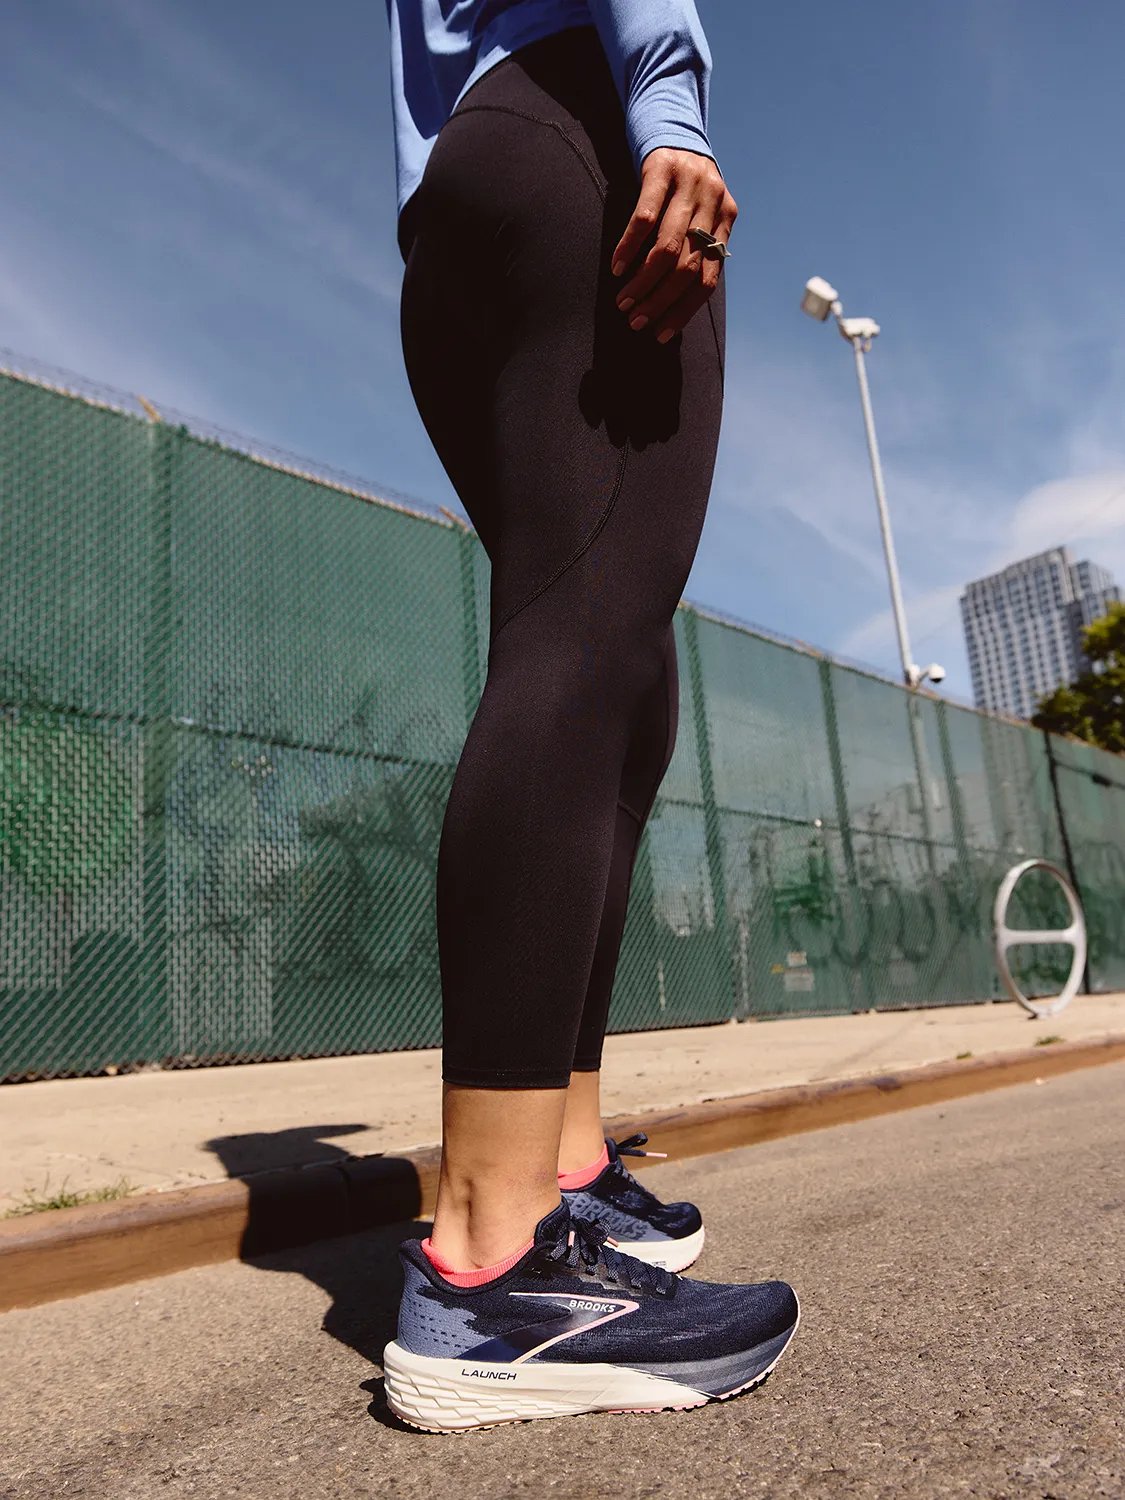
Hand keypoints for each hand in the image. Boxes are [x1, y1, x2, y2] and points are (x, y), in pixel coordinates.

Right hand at [611, 147, 736, 343]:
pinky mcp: (662, 168)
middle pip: (688, 268)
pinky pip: (645, 218)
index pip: (708, 277)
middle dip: (660, 301)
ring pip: (668, 248)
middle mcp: (713, 201)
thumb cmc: (680, 179)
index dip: (684, 310)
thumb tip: (676, 299)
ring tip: (623, 299)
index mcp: (726, 217)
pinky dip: (629, 247)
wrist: (670, 119)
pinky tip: (617, 266)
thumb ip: (696, 245)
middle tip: (635, 320)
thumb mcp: (698, 209)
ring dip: (643, 281)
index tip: (660, 334)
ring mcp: (689, 184)